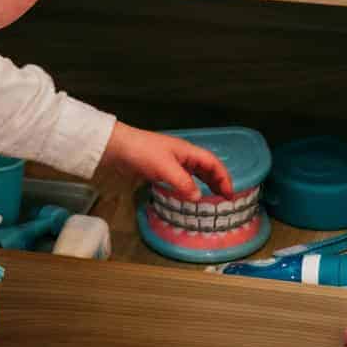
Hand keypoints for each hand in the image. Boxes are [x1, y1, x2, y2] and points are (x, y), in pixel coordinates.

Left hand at [102, 122, 233, 200]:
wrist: (116, 147)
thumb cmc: (142, 153)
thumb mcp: (165, 169)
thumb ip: (183, 183)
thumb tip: (198, 198)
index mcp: (187, 151)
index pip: (212, 163)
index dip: (224, 177)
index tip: (229, 194)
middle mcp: (182, 155)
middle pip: (206, 168)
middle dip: (217, 181)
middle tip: (225, 199)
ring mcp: (171, 162)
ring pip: (194, 173)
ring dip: (205, 184)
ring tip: (212, 198)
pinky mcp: (160, 169)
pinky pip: (181, 178)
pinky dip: (189, 187)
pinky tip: (188, 195)